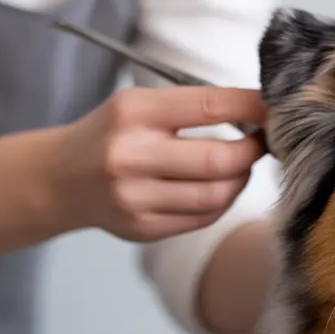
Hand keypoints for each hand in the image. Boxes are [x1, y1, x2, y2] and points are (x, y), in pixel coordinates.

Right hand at [50, 86, 268, 241]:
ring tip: (240, 166)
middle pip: (219, 159)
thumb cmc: (112, 134)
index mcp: (133, 112)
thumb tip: (260, 112)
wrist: (60, 179)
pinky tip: (218, 188)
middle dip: (252, 151)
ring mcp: (134, 197)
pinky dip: (221, 201)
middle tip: (262, 143)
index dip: (251, 107)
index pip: (209, 105)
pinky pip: (202, 217)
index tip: (274, 108)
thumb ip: (192, 107)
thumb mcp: (139, 105)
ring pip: (216, 194)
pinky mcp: (141, 228)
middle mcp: (130, 155)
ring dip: (240, 179)